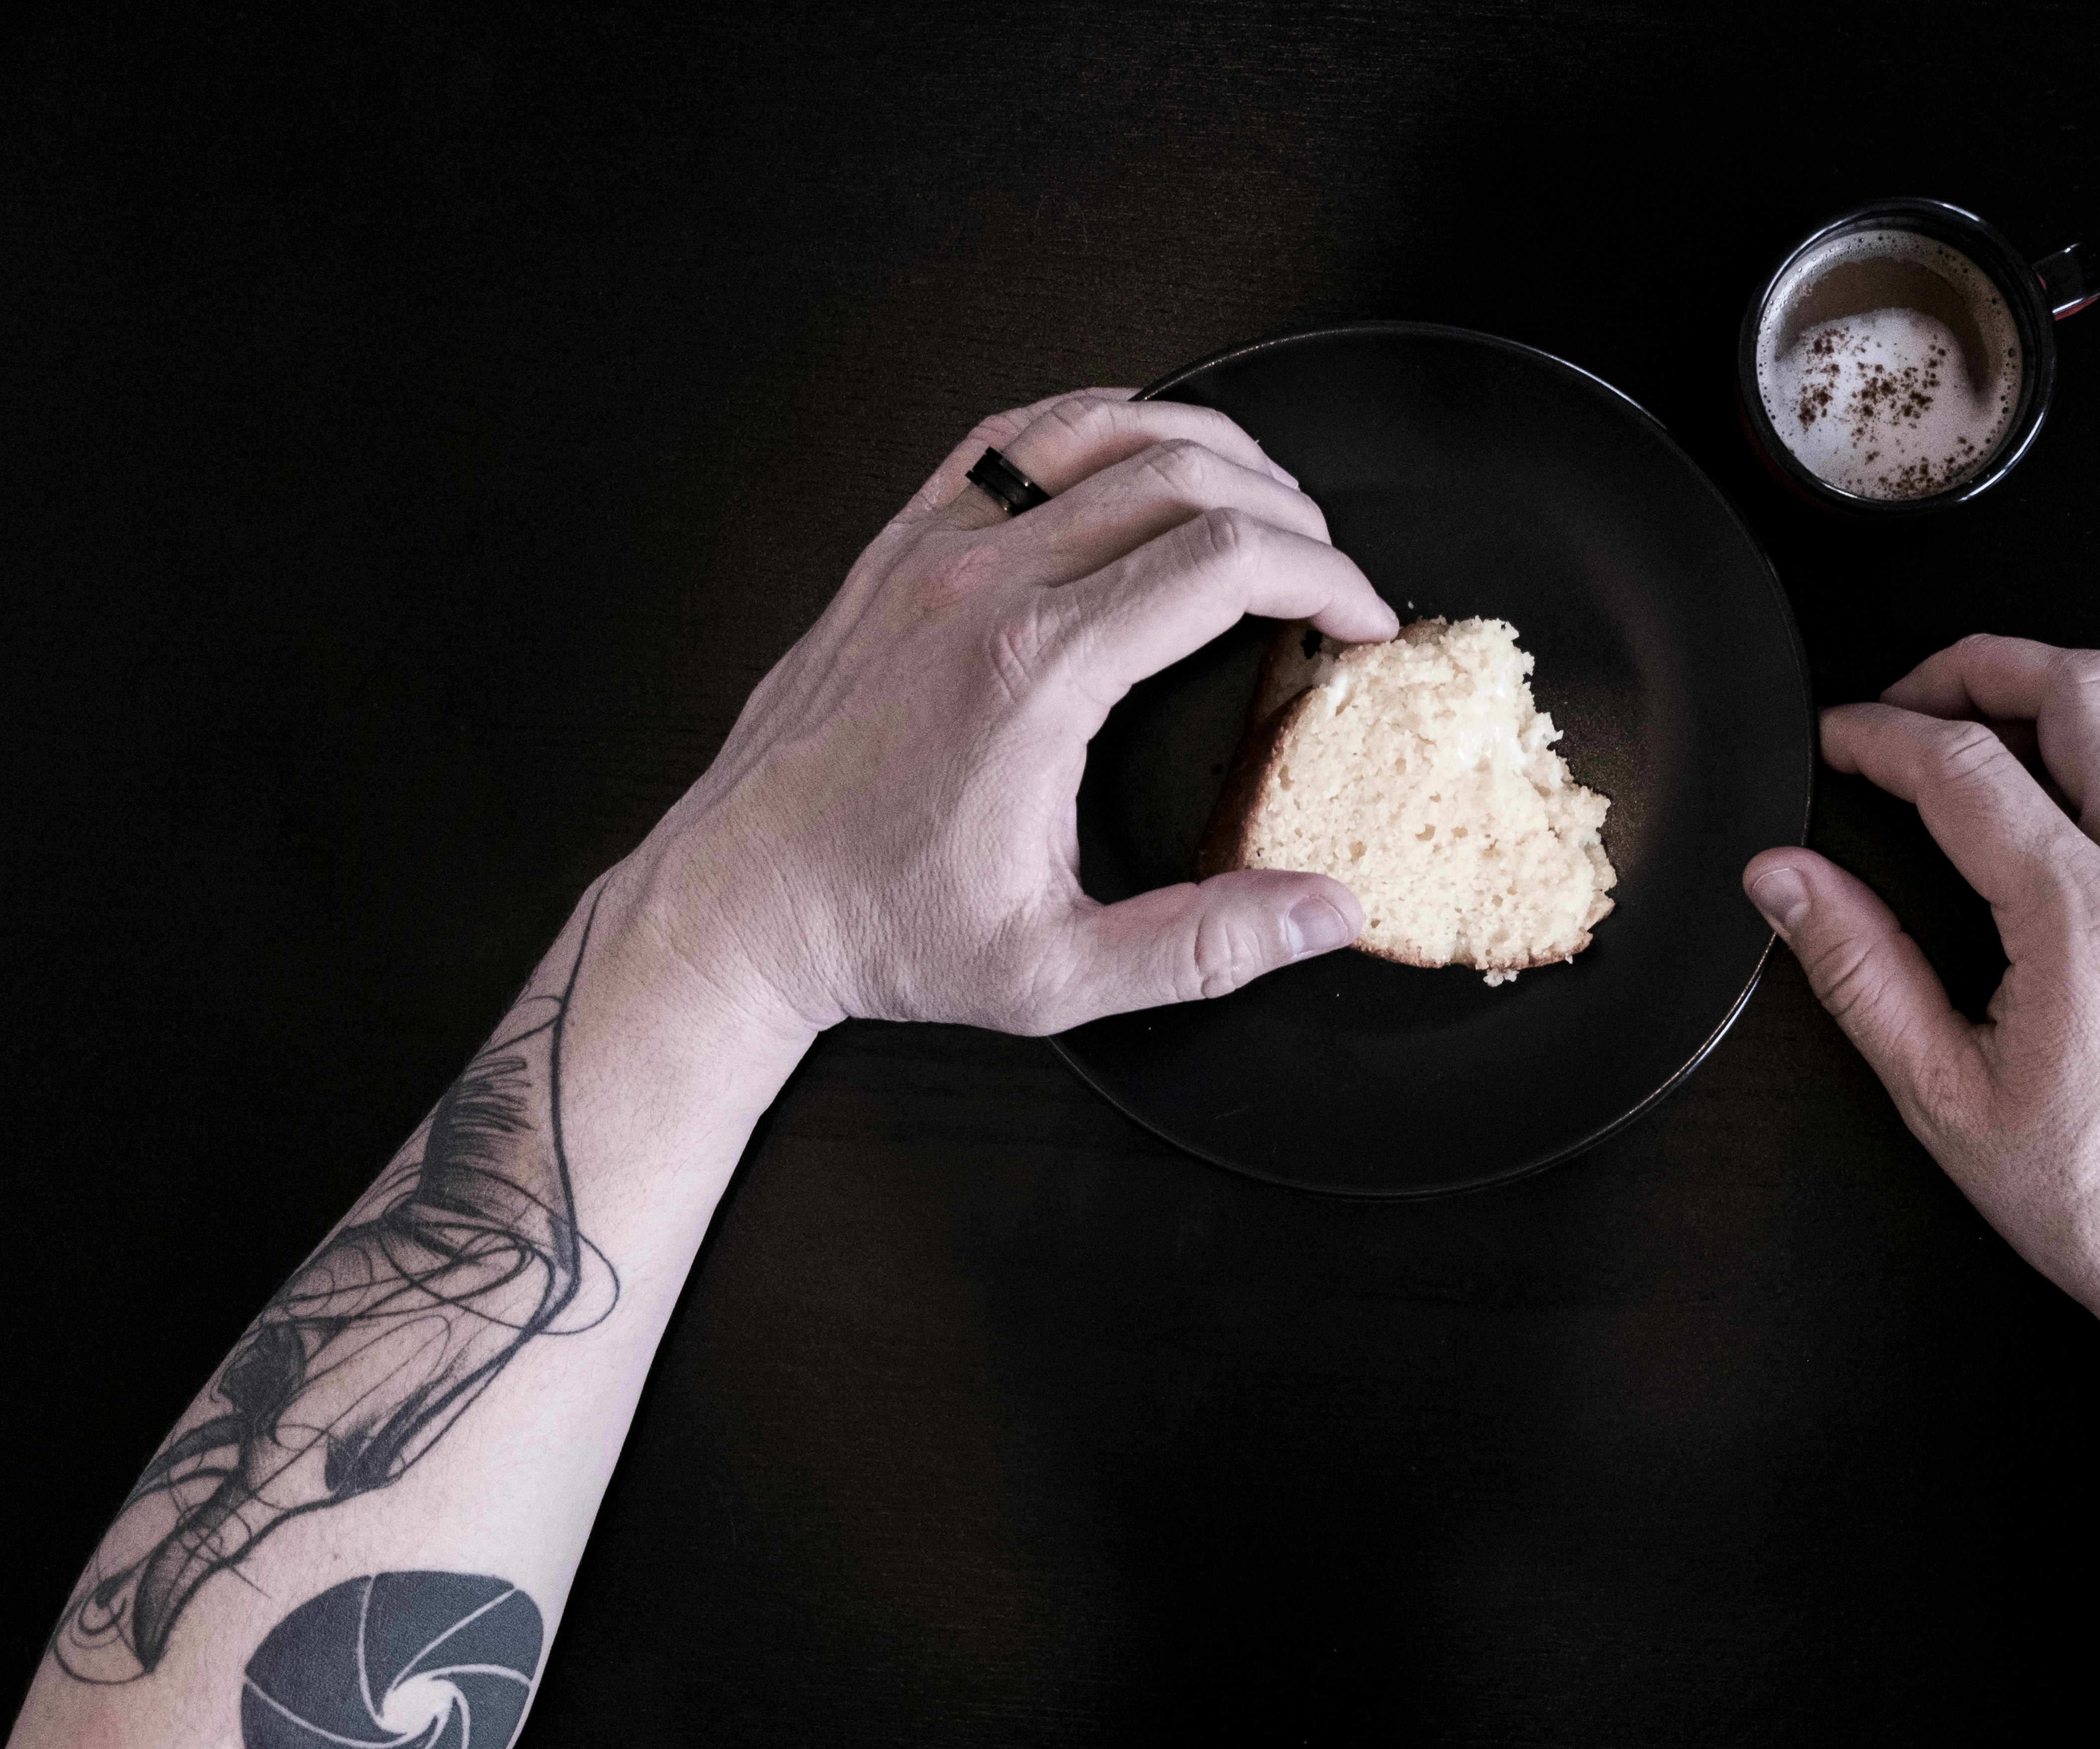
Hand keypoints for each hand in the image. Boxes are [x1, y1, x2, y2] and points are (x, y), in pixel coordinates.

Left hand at [618, 390, 1397, 1039]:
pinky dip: (1092, 424)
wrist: (741, 900)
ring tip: (1260, 492)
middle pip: (1179, 474)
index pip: (1224, 561)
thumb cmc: (880, 928)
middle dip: (1285, 509)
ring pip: (1095, 426)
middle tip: (1326, 569)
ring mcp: (930, 551)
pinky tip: (1133, 451)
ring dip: (1199, 442)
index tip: (1358, 620)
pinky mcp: (896, 548)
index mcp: (1035, 673)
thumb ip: (1204, 946)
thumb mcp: (1057, 973)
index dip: (1323, 578)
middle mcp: (981, 586)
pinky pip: (1008, 438)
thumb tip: (1325, 914)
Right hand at [1744, 636, 2099, 1390]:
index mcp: (2084, 919)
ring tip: (2007, 721)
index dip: (1880, 733)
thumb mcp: (1944, 1096)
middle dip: (1979, 663)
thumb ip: (1857, 968)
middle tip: (1913, 695)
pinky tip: (2098, 788)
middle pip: (2081, 686)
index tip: (1838, 740)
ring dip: (2079, 688)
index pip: (1962, 767)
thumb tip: (1783, 879)